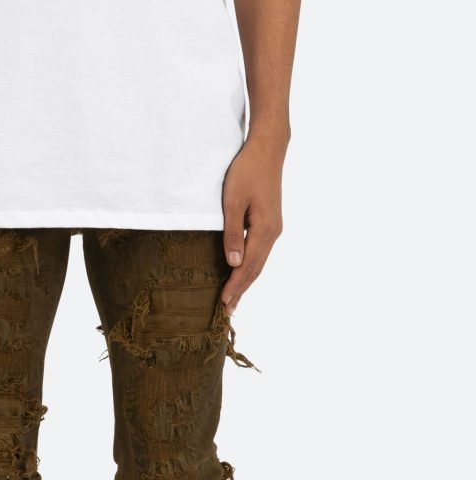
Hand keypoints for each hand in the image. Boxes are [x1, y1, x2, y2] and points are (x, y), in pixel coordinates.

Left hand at [221, 131, 287, 314]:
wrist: (267, 148)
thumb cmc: (246, 171)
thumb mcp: (233, 201)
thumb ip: (232, 233)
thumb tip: (233, 262)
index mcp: (264, 230)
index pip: (247, 266)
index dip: (235, 286)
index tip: (223, 303)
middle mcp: (273, 233)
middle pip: (256, 269)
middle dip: (241, 290)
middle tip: (227, 311)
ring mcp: (274, 228)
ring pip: (259, 262)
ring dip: (246, 282)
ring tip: (234, 299)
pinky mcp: (270, 223)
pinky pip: (260, 252)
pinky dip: (251, 267)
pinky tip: (243, 274)